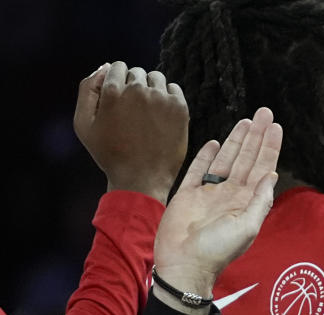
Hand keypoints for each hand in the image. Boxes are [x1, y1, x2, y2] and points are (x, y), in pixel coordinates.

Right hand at [73, 61, 188, 203]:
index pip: (117, 67)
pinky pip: (173, 89)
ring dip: (151, 89)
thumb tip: (104, 67)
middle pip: (137, 73)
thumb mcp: (83, 123)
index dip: (117, 82)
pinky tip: (162, 115)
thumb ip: (87, 89)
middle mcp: (137, 90)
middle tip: (133, 112)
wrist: (141, 178)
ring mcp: (160, 98)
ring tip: (148, 112)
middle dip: (133, 86)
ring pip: (156, 78)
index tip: (120, 100)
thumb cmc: (110, 153)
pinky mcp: (179, 108)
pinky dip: (168, 97)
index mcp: (112, 91)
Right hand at [152, 107, 281, 310]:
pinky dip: (206, 156)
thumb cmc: (217, 250)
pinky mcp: (188, 194)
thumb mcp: (247, 228)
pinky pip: (199, 169)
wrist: (184, 263)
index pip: (262, 168)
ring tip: (246, 121)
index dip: (270, 147)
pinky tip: (215, 142)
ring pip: (226, 159)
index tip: (277, 127)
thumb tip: (271, 176)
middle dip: (257, 136)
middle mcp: (230, 194)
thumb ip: (260, 201)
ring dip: (236, 140)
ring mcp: (209, 192)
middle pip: (247, 158)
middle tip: (265, 112)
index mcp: (246, 201)